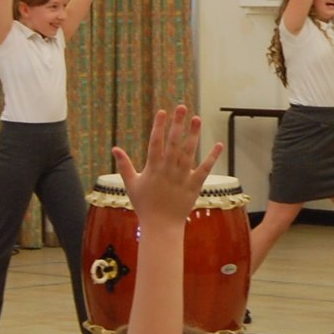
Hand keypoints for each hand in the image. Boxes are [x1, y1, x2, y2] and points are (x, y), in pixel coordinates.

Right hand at [112, 106, 222, 226]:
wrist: (161, 226)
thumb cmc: (144, 205)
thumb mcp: (131, 184)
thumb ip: (124, 165)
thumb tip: (114, 148)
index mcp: (153, 168)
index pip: (156, 142)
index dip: (159, 126)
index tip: (163, 112)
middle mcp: (168, 170)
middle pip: (173, 143)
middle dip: (177, 124)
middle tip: (182, 107)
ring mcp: (182, 177)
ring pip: (189, 152)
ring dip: (193, 135)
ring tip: (197, 119)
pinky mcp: (194, 185)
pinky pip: (205, 169)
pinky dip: (212, 157)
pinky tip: (218, 145)